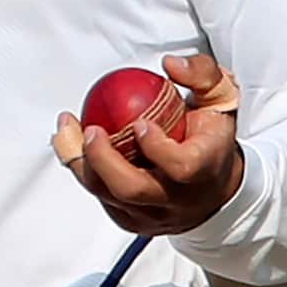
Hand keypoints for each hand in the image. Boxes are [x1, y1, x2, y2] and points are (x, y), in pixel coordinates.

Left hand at [53, 54, 243, 235]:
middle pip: (133, 189)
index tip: (140, 122)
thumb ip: (201, 73)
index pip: (181, 167)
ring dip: (80, 162)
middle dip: (104, 160)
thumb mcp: (220, 98)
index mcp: (204, 169)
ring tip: (66, 130)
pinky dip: (80, 169)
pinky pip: (100, 198)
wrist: (216, 188)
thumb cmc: (212, 138)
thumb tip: (171, 65)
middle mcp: (177, 199)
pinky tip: (69, 143)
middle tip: (90, 130)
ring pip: (108, 196)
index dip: (157, 148)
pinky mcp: (132, 220)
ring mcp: (153, 215)